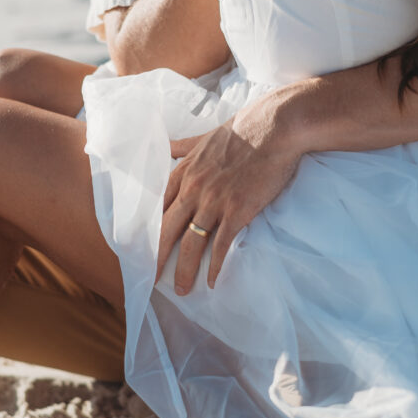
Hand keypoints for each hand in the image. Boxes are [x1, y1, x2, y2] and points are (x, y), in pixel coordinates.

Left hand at [157, 94, 301, 293]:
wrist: (274, 128)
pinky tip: (212, 281)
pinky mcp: (237, 210)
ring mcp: (214, 201)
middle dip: (158, 258)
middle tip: (153, 279)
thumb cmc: (242, 131)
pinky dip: (215, 266)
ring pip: (192, 242)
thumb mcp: (203, 137)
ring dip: (184, 269)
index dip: (149, 232)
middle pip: (167, 230)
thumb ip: (182, 146)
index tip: (143, 249)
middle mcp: (193, 189)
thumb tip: (166, 146)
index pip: (157, 208)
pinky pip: (221, 244)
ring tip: (182, 289)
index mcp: (183, 172)